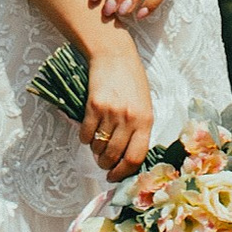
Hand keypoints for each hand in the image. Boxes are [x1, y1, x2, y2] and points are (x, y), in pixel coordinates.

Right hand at [79, 28, 152, 180]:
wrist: (114, 54)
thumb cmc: (131, 80)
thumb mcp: (144, 105)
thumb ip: (139, 129)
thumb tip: (127, 157)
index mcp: (146, 120)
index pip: (135, 157)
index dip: (124, 173)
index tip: (115, 177)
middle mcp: (129, 119)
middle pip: (114, 156)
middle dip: (106, 166)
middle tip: (103, 164)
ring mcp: (111, 113)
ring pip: (99, 147)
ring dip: (96, 153)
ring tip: (97, 147)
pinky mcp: (93, 106)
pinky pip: (86, 134)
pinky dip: (85, 139)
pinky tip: (89, 133)